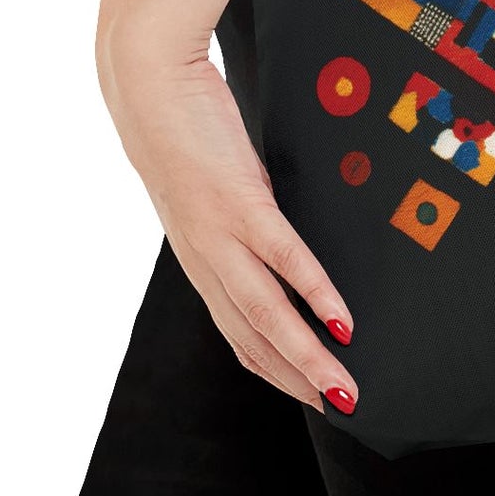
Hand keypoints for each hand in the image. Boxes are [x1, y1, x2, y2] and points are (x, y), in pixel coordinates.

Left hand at [102, 46, 358, 413]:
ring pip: (266, 315)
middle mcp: (206, 259)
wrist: (148, 85)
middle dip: (299, 381)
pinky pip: (282, 258)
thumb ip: (240, 211)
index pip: (240, 335)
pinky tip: (341, 320)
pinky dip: (313, 295)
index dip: (278, 371)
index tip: (316, 394)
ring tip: (346, 386)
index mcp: (202, 258)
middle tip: (345, 410)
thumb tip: (276, 225)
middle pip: (254, 340)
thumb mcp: (214, 183)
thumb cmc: (185, 127)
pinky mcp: (238, 201)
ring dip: (308, 359)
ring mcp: (220, 234)